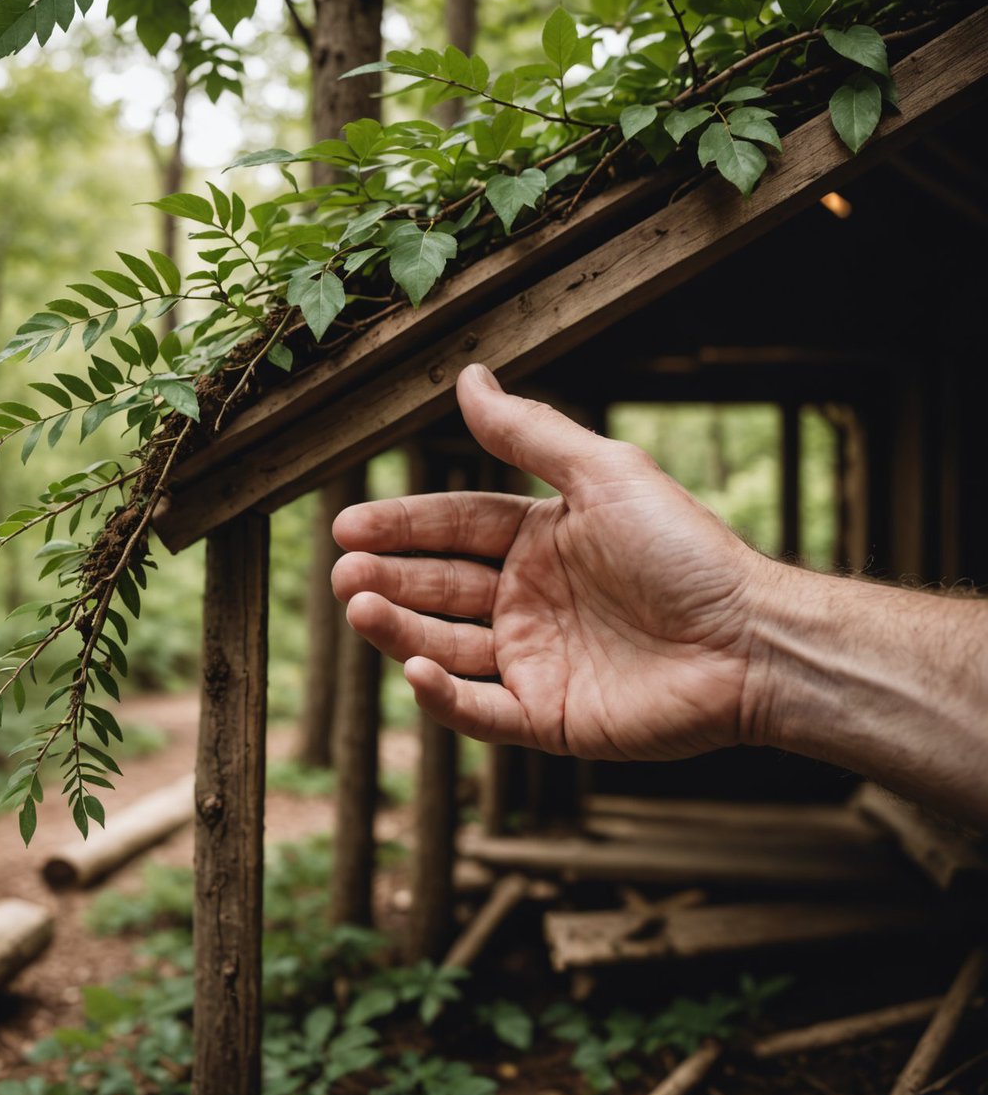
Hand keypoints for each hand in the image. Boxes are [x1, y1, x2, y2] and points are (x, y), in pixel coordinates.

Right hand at [331, 365, 773, 761]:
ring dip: (400, 629)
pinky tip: (417, 669)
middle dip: (387, 578)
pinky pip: (482, 711)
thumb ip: (529, 434)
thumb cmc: (684, 550)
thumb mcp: (602, 475)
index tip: (346, 524)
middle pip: (439, 587)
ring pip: (447, 647)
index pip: (453, 528)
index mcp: (539, 541)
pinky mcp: (548, 719)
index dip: (400, 525)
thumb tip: (468, 376)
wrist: (752, 639)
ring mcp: (536, 662)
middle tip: (344, 573)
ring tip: (359, 606)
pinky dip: (445, 696)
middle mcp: (529, 600)